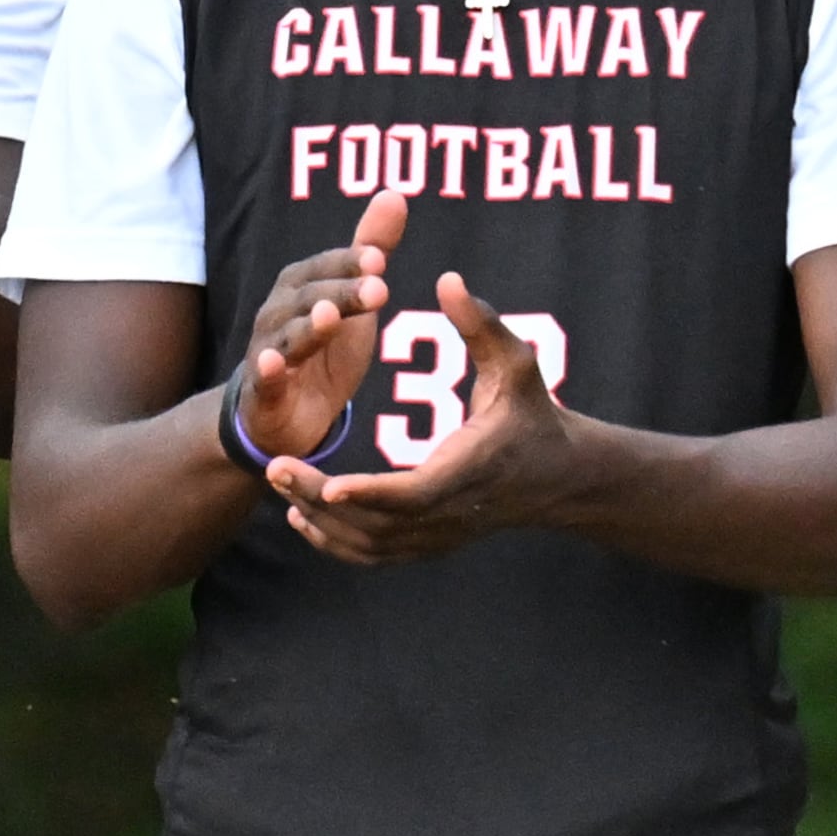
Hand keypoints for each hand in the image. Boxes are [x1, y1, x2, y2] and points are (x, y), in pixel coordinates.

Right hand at [230, 192, 401, 466]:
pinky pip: (265, 380)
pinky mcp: (264, 393)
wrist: (287, 412)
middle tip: (379, 289)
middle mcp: (278, 315)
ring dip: (307, 327)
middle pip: (310, 300)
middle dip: (341, 293)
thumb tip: (393, 193)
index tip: (379, 258)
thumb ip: (369, 249)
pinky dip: (267, 371)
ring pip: (288, 337)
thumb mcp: (352, 296)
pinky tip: (274, 362)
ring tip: (328, 316)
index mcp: (300, 288)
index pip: (324, 268)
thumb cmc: (322, 345)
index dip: (348, 263)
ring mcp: (268, 353)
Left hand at [272, 272, 584, 563]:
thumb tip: (447, 280)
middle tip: (275, 466)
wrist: (561, 477)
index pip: (415, 495)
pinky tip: (301, 514)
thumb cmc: (534, 414)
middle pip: (377, 524)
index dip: (371, 494)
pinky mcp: (430, 544)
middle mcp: (451, 512)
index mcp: (470, 470)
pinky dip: (334, 542)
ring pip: (369, 545)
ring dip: (320, 520)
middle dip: (321, 500)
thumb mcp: (517, 366)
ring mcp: (440, 536)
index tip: (329, 487)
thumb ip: (482, 326)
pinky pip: (374, 555)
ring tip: (280, 481)